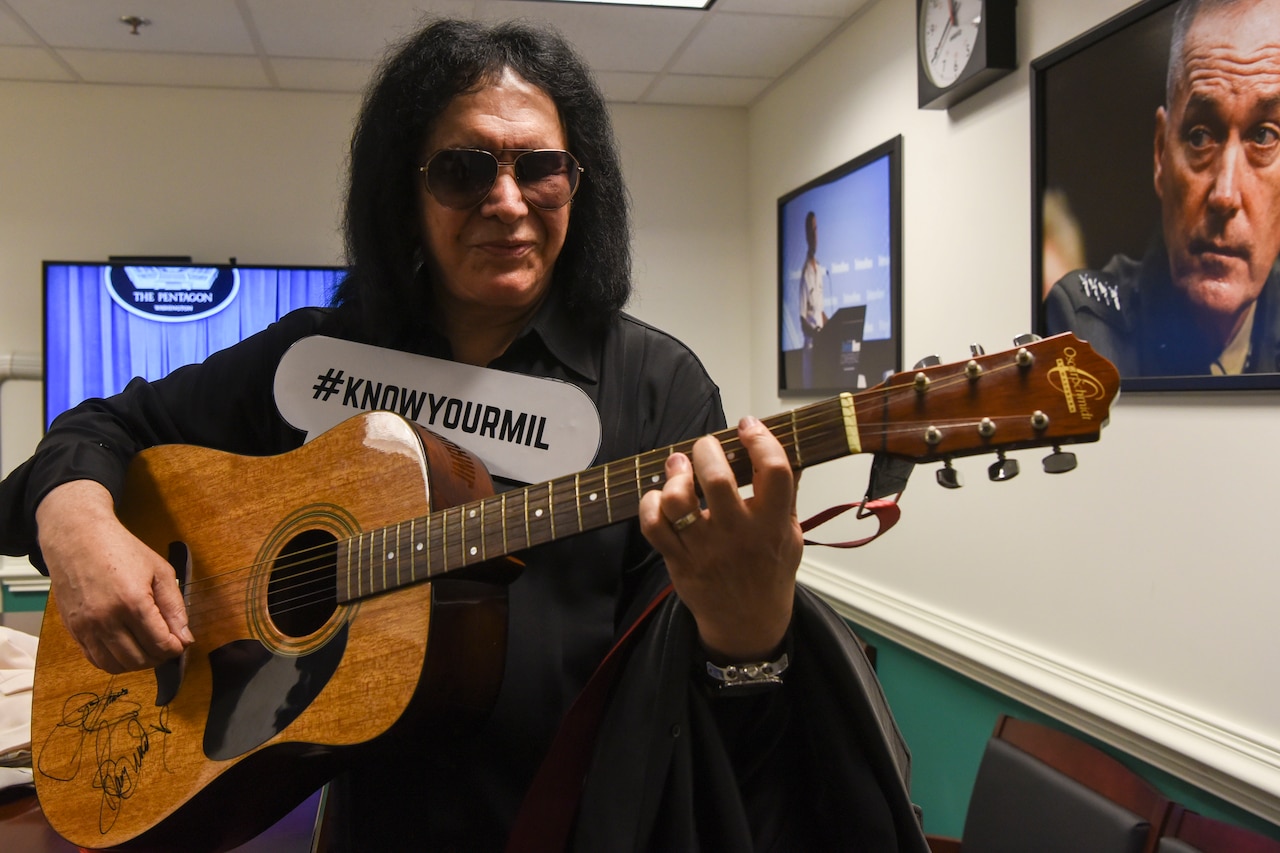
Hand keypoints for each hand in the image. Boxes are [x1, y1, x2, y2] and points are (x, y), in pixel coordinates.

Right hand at [37, 480, 192, 672]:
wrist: (78, 538)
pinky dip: (114, 661)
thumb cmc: (121, 550)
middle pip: (140, 659)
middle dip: (159, 657)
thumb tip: (185, 637)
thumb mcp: (160, 571)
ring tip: (147, 648)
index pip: (160, 644)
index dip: (176, 648)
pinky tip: (126, 648)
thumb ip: (175, 606)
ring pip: (117, 665)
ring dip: (137, 663)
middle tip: (166, 645)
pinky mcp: (73, 630)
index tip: (181, 643)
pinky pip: (96, 660)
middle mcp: (107, 619)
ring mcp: (87, 627)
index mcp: (133, 602)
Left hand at [639, 417, 802, 660]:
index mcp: (773, 524)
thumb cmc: (770, 572)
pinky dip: (649, 504)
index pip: (774, 470)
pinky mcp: (679, 560)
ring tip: (678, 466)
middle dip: (707, 450)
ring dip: (675, 474)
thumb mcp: (792, 535)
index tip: (748, 426)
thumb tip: (790, 451)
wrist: (748, 623)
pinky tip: (659, 497)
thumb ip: (788, 496)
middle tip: (705, 446)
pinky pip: (653, 526)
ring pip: (678, 500)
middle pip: (717, 478)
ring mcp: (706, 548)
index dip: (760, 440)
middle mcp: (739, 534)